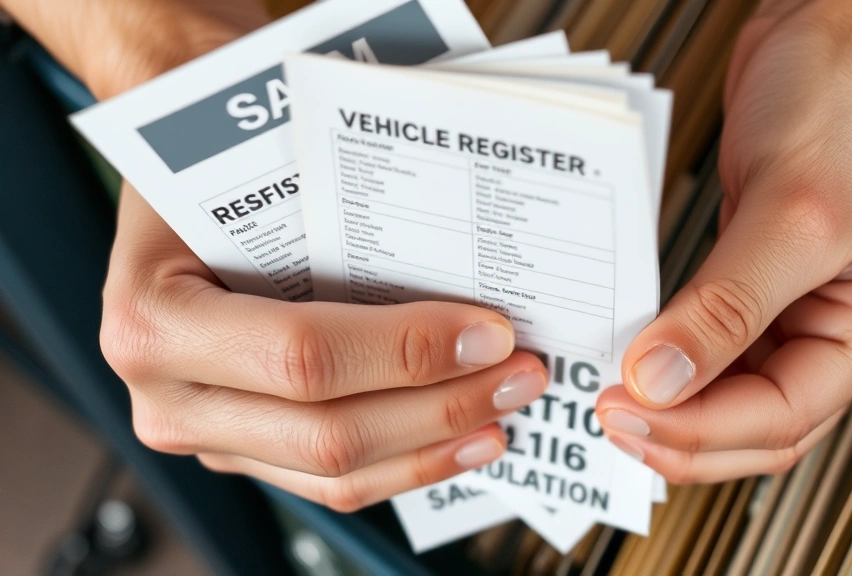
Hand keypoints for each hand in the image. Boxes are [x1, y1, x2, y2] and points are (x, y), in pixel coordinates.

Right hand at [3, 0, 550, 509]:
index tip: (490, 333)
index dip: (408, 353)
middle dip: (442, 406)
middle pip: (328, 433)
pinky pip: (330, 481)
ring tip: (503, 408)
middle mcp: (170, 395)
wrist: (174, 186)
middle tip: (518, 374)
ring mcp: (205, 432)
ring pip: (336, 474)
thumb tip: (472, 263)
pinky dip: (404, 462)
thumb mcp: (256, 168)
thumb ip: (344, 216)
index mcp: (157, 319)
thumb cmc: (214, 170)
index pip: (305, 356)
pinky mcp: (242, 448)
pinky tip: (459, 439)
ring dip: (435, 445)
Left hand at [596, 0, 851, 482]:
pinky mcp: (747, 289)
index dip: (701, 430)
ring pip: (728, 400)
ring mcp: (785, 313)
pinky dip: (669, 367)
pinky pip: (707, 353)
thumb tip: (665, 379)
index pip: (781, 417)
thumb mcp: (791, 215)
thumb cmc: (837, 114)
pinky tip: (633, 365)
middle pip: (754, 428)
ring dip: (672, 413)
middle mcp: (826, 331)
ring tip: (614, 405)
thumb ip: (728, 307)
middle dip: (682, 437)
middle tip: (611, 421)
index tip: (630, 412)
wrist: (816, 49)